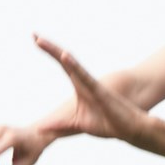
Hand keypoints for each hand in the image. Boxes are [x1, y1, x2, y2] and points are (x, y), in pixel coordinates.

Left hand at [33, 34, 147, 141]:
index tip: (35, 39)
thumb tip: (39, 129)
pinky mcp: (100, 91)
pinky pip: (85, 77)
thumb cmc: (107, 123)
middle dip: (50, 47)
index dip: (50, 52)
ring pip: (72, 65)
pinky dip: (74, 66)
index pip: (63, 65)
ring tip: (42, 42)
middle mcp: (85, 81)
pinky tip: (65, 56)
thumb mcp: (76, 125)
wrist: (130, 129)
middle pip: (65, 60)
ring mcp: (93, 85)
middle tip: (34, 35)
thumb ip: (58, 125)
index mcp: (80, 87)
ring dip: (58, 53)